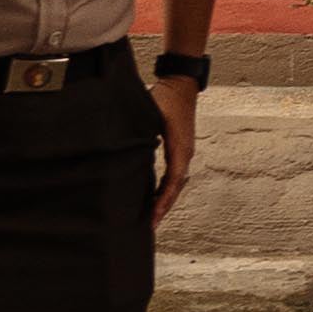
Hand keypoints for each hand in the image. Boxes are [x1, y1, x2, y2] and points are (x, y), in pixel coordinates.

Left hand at [150, 79, 201, 226]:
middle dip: (163, 207)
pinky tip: (154, 196)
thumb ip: (142, 136)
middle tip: (150, 226)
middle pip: (176, 187)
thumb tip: (128, 154)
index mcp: (179, 148)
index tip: (153, 215)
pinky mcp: (180, 149)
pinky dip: (165, 188)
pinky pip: (174, 174)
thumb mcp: (151, 115)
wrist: (181, 85)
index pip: (173, 181)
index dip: (163, 200)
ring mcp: (184, 152)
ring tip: (152, 217)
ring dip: (165, 199)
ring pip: (175, 183)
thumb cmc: (166, 98)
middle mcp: (185, 153)